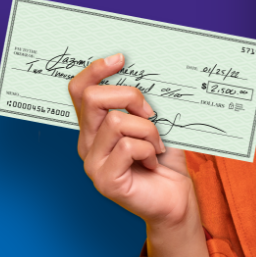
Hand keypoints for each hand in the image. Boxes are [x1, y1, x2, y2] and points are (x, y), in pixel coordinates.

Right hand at [69, 53, 195, 228]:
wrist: (176, 197)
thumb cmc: (164, 159)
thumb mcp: (152, 122)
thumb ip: (138, 102)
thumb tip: (140, 72)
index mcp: (94, 127)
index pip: (79, 91)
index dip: (95, 70)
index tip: (120, 59)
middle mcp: (87, 144)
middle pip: (93, 99)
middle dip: (129, 97)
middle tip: (151, 113)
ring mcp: (93, 164)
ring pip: (116, 122)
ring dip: (147, 130)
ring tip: (155, 146)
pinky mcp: (105, 181)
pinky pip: (128, 146)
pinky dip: (148, 149)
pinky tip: (152, 163)